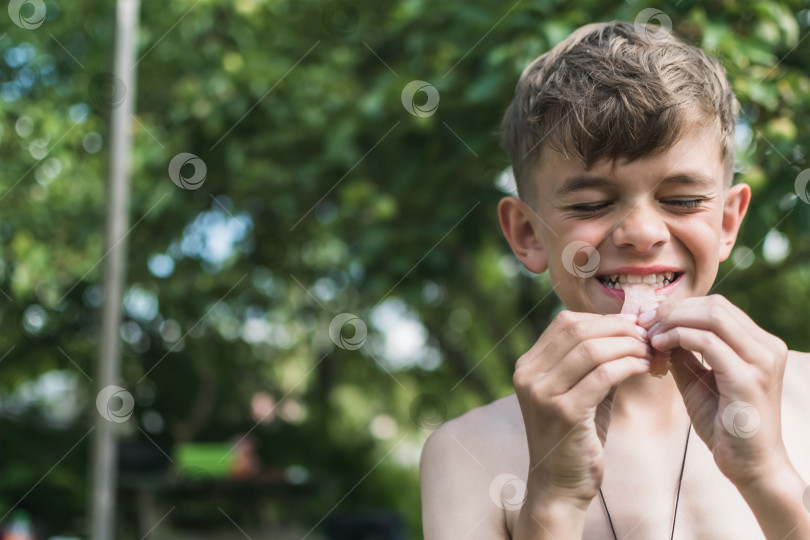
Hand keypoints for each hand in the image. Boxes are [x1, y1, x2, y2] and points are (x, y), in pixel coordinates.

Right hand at [512, 310, 651, 506]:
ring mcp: (542, 393)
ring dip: (627, 345)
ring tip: (649, 351)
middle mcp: (528, 375)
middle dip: (618, 328)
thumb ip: (593, 363)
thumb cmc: (573, 438)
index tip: (633, 326)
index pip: (564, 322)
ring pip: (591, 349)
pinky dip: (628, 365)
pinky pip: (602, 375)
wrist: (558, 486)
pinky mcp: (564, 412)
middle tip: (647, 335)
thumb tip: (629, 330)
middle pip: (577, 330)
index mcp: (528, 366)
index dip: (602, 319)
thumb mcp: (577, 393)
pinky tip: (645, 368)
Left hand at [641, 294, 789, 487]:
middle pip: (715, 305)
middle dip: (673, 310)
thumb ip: (683, 352)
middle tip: (644, 322)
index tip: (649, 317)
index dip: (679, 306)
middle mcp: (767, 346)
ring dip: (673, 321)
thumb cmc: (723, 422)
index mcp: (759, 343)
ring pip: (713, 317)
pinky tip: (660, 347)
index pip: (717, 306)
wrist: (748, 464)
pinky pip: (709, 342)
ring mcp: (761, 361)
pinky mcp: (748, 378)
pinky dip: (679, 338)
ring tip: (649, 334)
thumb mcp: (698, 378)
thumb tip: (658, 330)